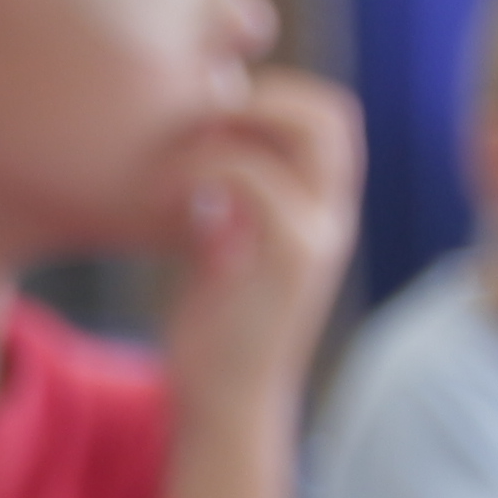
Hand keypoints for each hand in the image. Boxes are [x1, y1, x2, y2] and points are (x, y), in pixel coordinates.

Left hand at [158, 70, 362, 421]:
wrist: (226, 400)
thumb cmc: (216, 327)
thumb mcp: (226, 248)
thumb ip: (230, 201)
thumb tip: (200, 148)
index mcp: (323, 209)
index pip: (330, 118)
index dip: (274, 97)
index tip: (206, 119)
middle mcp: (334, 215)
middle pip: (333, 114)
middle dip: (262, 97)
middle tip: (193, 122)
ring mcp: (321, 234)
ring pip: (309, 133)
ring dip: (233, 126)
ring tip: (177, 156)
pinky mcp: (290, 258)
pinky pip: (255, 176)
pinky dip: (203, 168)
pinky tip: (163, 196)